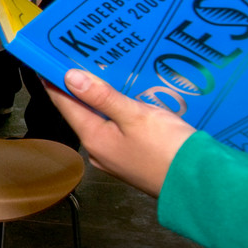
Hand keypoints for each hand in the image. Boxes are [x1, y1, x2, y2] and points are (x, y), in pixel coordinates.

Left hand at [45, 69, 194, 196]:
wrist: (201, 186)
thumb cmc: (170, 152)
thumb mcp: (135, 116)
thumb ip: (102, 97)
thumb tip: (70, 78)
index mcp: (94, 139)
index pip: (65, 104)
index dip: (55, 82)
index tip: (45, 62)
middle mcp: (98, 150)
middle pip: (81, 113)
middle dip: (78, 89)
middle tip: (75, 61)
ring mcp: (115, 158)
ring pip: (101, 122)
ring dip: (99, 101)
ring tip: (99, 76)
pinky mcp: (132, 160)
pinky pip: (118, 131)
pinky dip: (117, 114)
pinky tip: (126, 103)